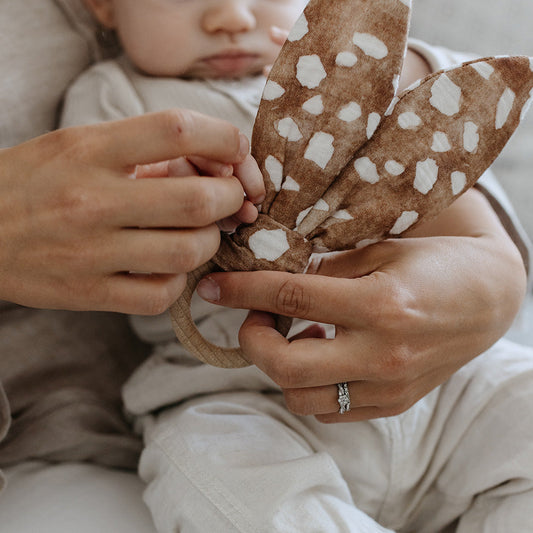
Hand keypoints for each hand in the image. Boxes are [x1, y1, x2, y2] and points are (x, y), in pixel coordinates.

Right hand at [0, 110, 263, 313]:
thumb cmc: (34, 181)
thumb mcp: (79, 146)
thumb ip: (145, 153)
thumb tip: (214, 166)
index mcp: (90, 150)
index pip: (178, 130)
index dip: (225, 139)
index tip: (236, 150)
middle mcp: (92, 200)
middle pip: (198, 200)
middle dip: (230, 198)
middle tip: (227, 198)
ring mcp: (90, 252)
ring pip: (188, 250)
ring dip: (209, 241)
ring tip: (198, 233)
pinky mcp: (89, 293)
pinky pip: (162, 294)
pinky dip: (179, 280)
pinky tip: (168, 267)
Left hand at [197, 190, 526, 421]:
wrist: (486, 301)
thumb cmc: (432, 264)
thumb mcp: (379, 252)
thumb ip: (325, 271)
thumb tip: (271, 281)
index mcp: (381, 304)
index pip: (290, 297)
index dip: (242, 290)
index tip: (211, 286)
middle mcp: (383, 354)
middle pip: (284, 365)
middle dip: (251, 340)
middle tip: (255, 316)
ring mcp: (388, 387)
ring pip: (299, 396)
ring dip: (280, 364)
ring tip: (293, 333)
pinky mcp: (391, 405)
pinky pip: (327, 409)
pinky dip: (308, 384)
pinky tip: (320, 354)